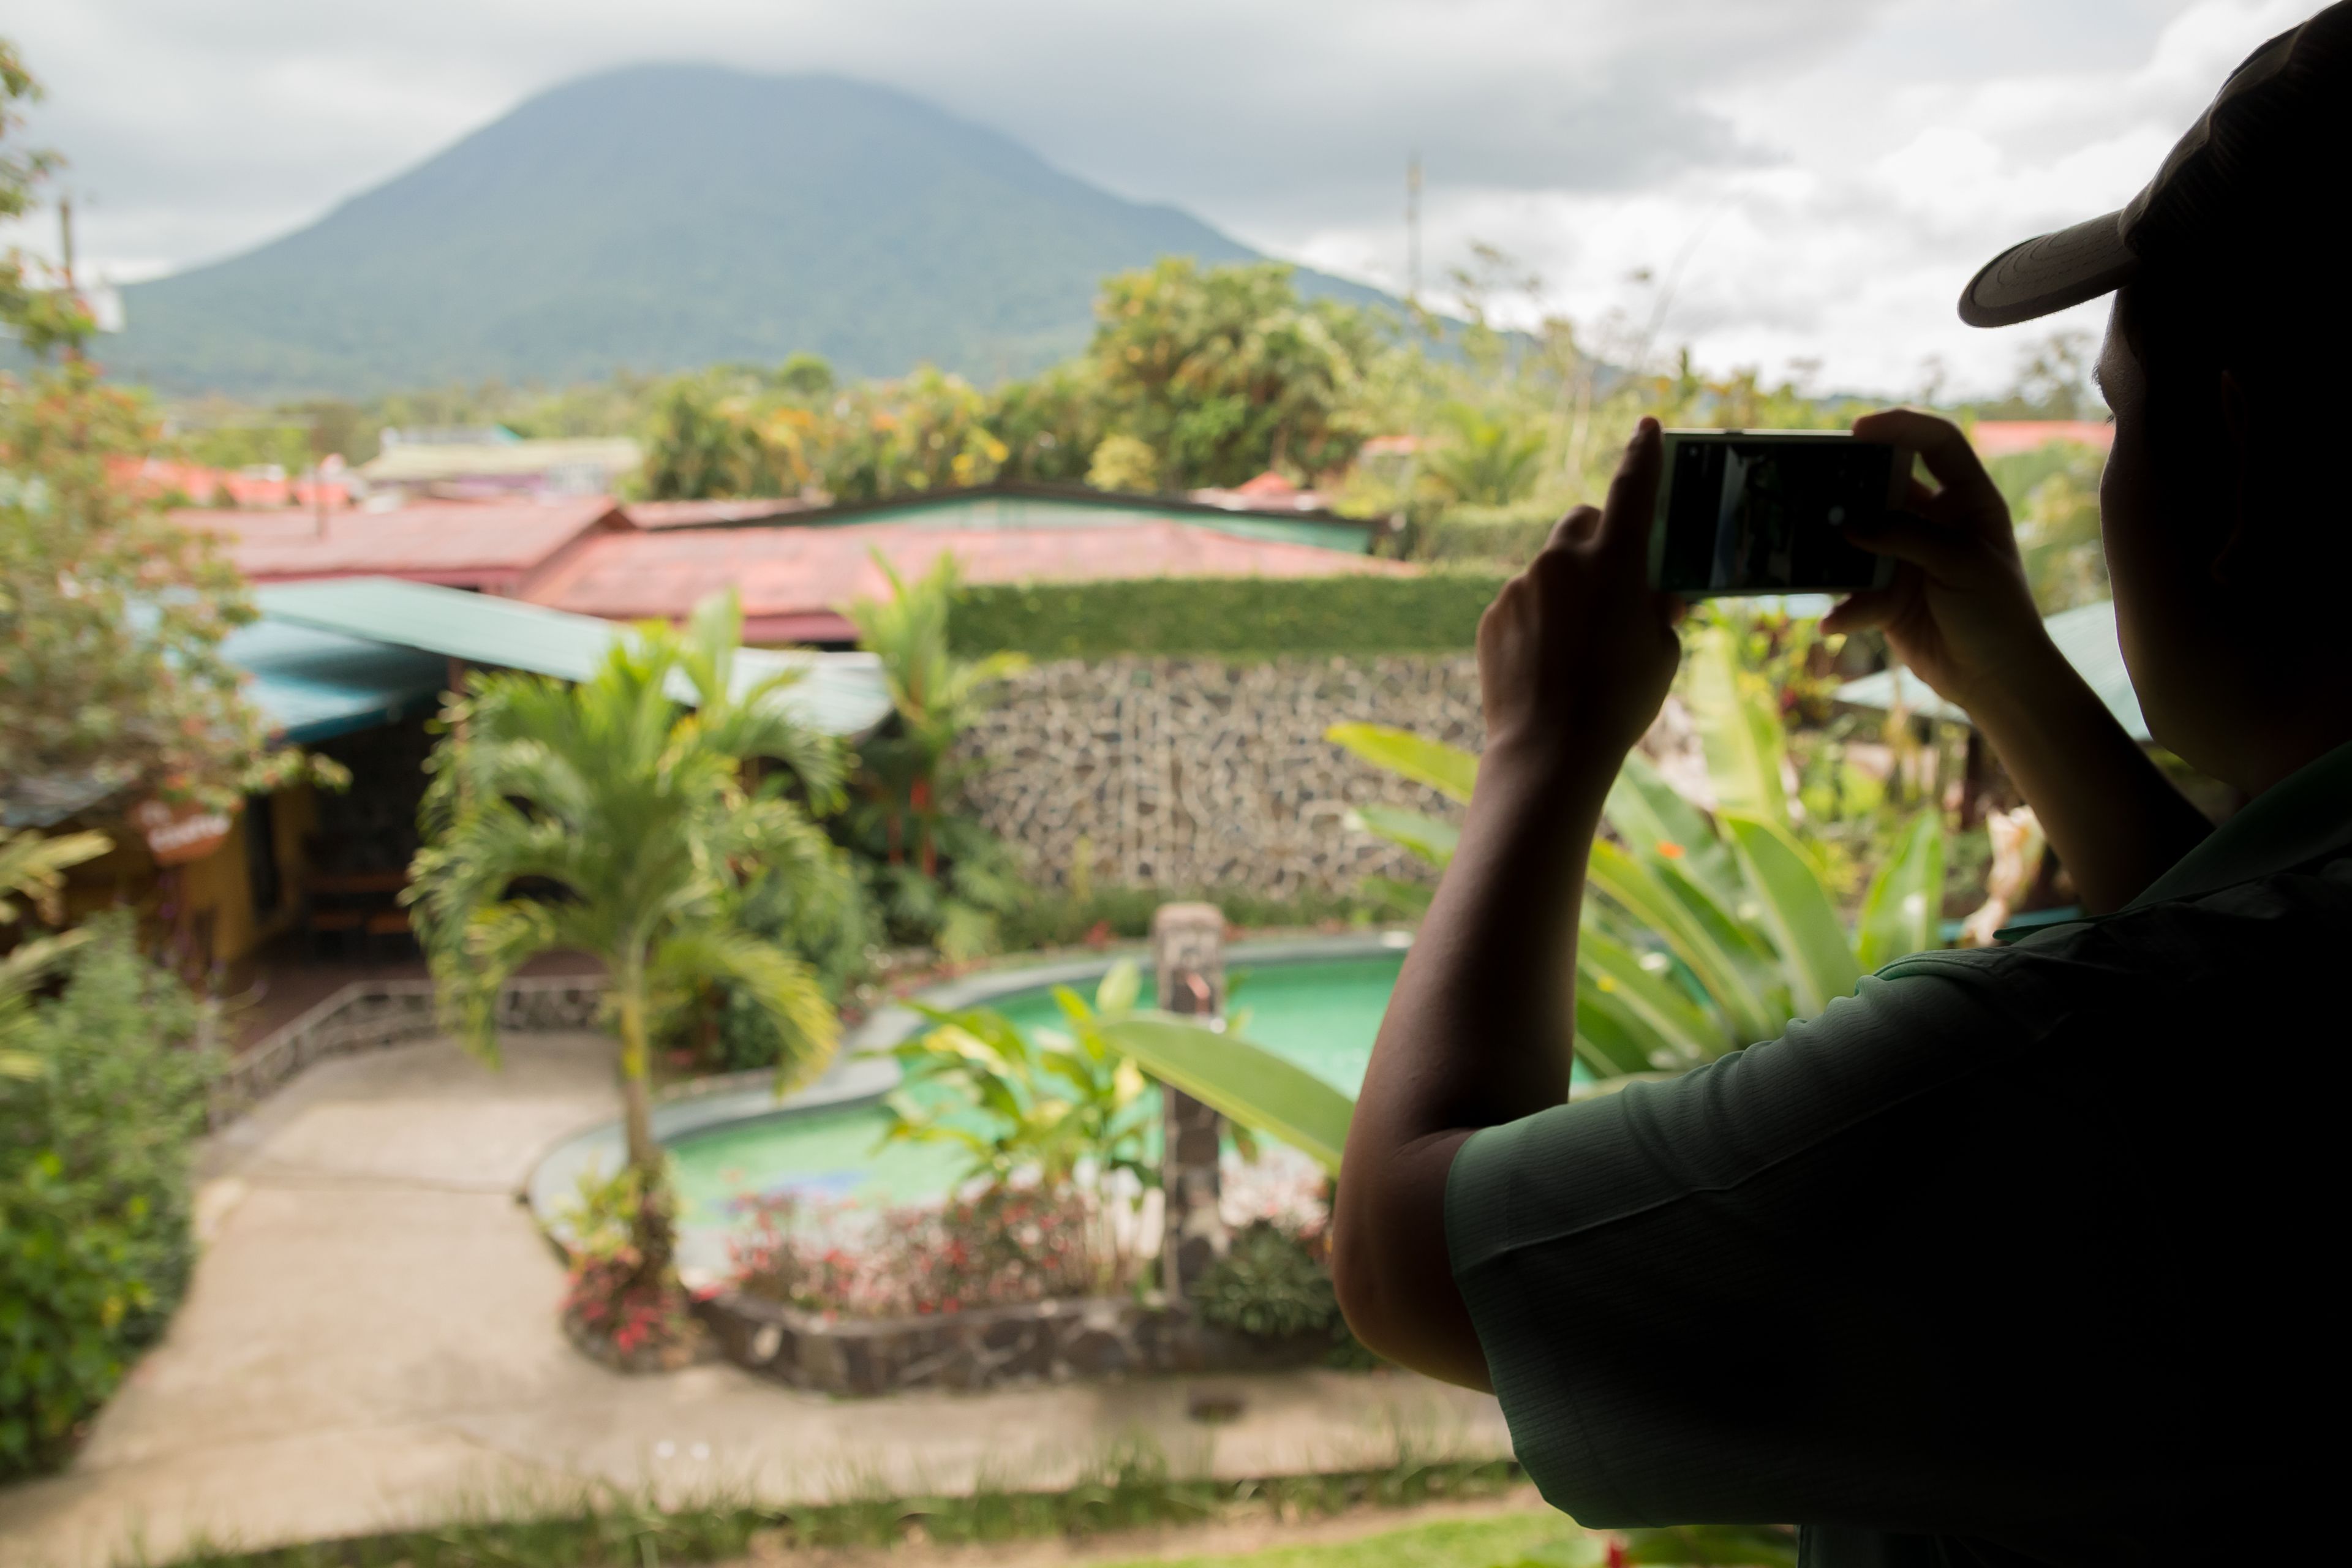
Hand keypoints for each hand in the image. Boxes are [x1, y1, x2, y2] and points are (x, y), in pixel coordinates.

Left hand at [1477, 418, 1682, 779]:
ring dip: (1568, 589)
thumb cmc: (1619, 702)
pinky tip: (1549, 663)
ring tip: (1581, 646)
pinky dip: (1540, 618)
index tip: (1646, 427)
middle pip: (1581, 521)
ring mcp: (1521, 587)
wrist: (1548, 750)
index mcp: (1615, 563)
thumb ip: (1658, 610)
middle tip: (1617, 574)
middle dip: (1599, 535)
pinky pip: (1524, 602)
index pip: (1632, 489)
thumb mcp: (1662, 653)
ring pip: (1550, 569)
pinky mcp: (1493, 615)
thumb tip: (1655, 595)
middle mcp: (1562, 562)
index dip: (1642, 455)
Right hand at [1823, 410, 2055, 715]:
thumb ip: (1904, 535)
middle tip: (1814, 486)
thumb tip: (1846, 523)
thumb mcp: (1959, 562)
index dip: (1901, 428)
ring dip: (1835, 547)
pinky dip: (1842, 608)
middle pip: (1883, 487)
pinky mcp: (1886, 596)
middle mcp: (1934, 523)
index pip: (1938, 444)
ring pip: (1858, 538)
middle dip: (1849, 487)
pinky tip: (1835, 622)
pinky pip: (1852, 592)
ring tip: (1808, 549)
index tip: (1858, 430)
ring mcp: (1906, 559)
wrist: (1995, 678)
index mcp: (1968, 500)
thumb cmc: (1996, 611)